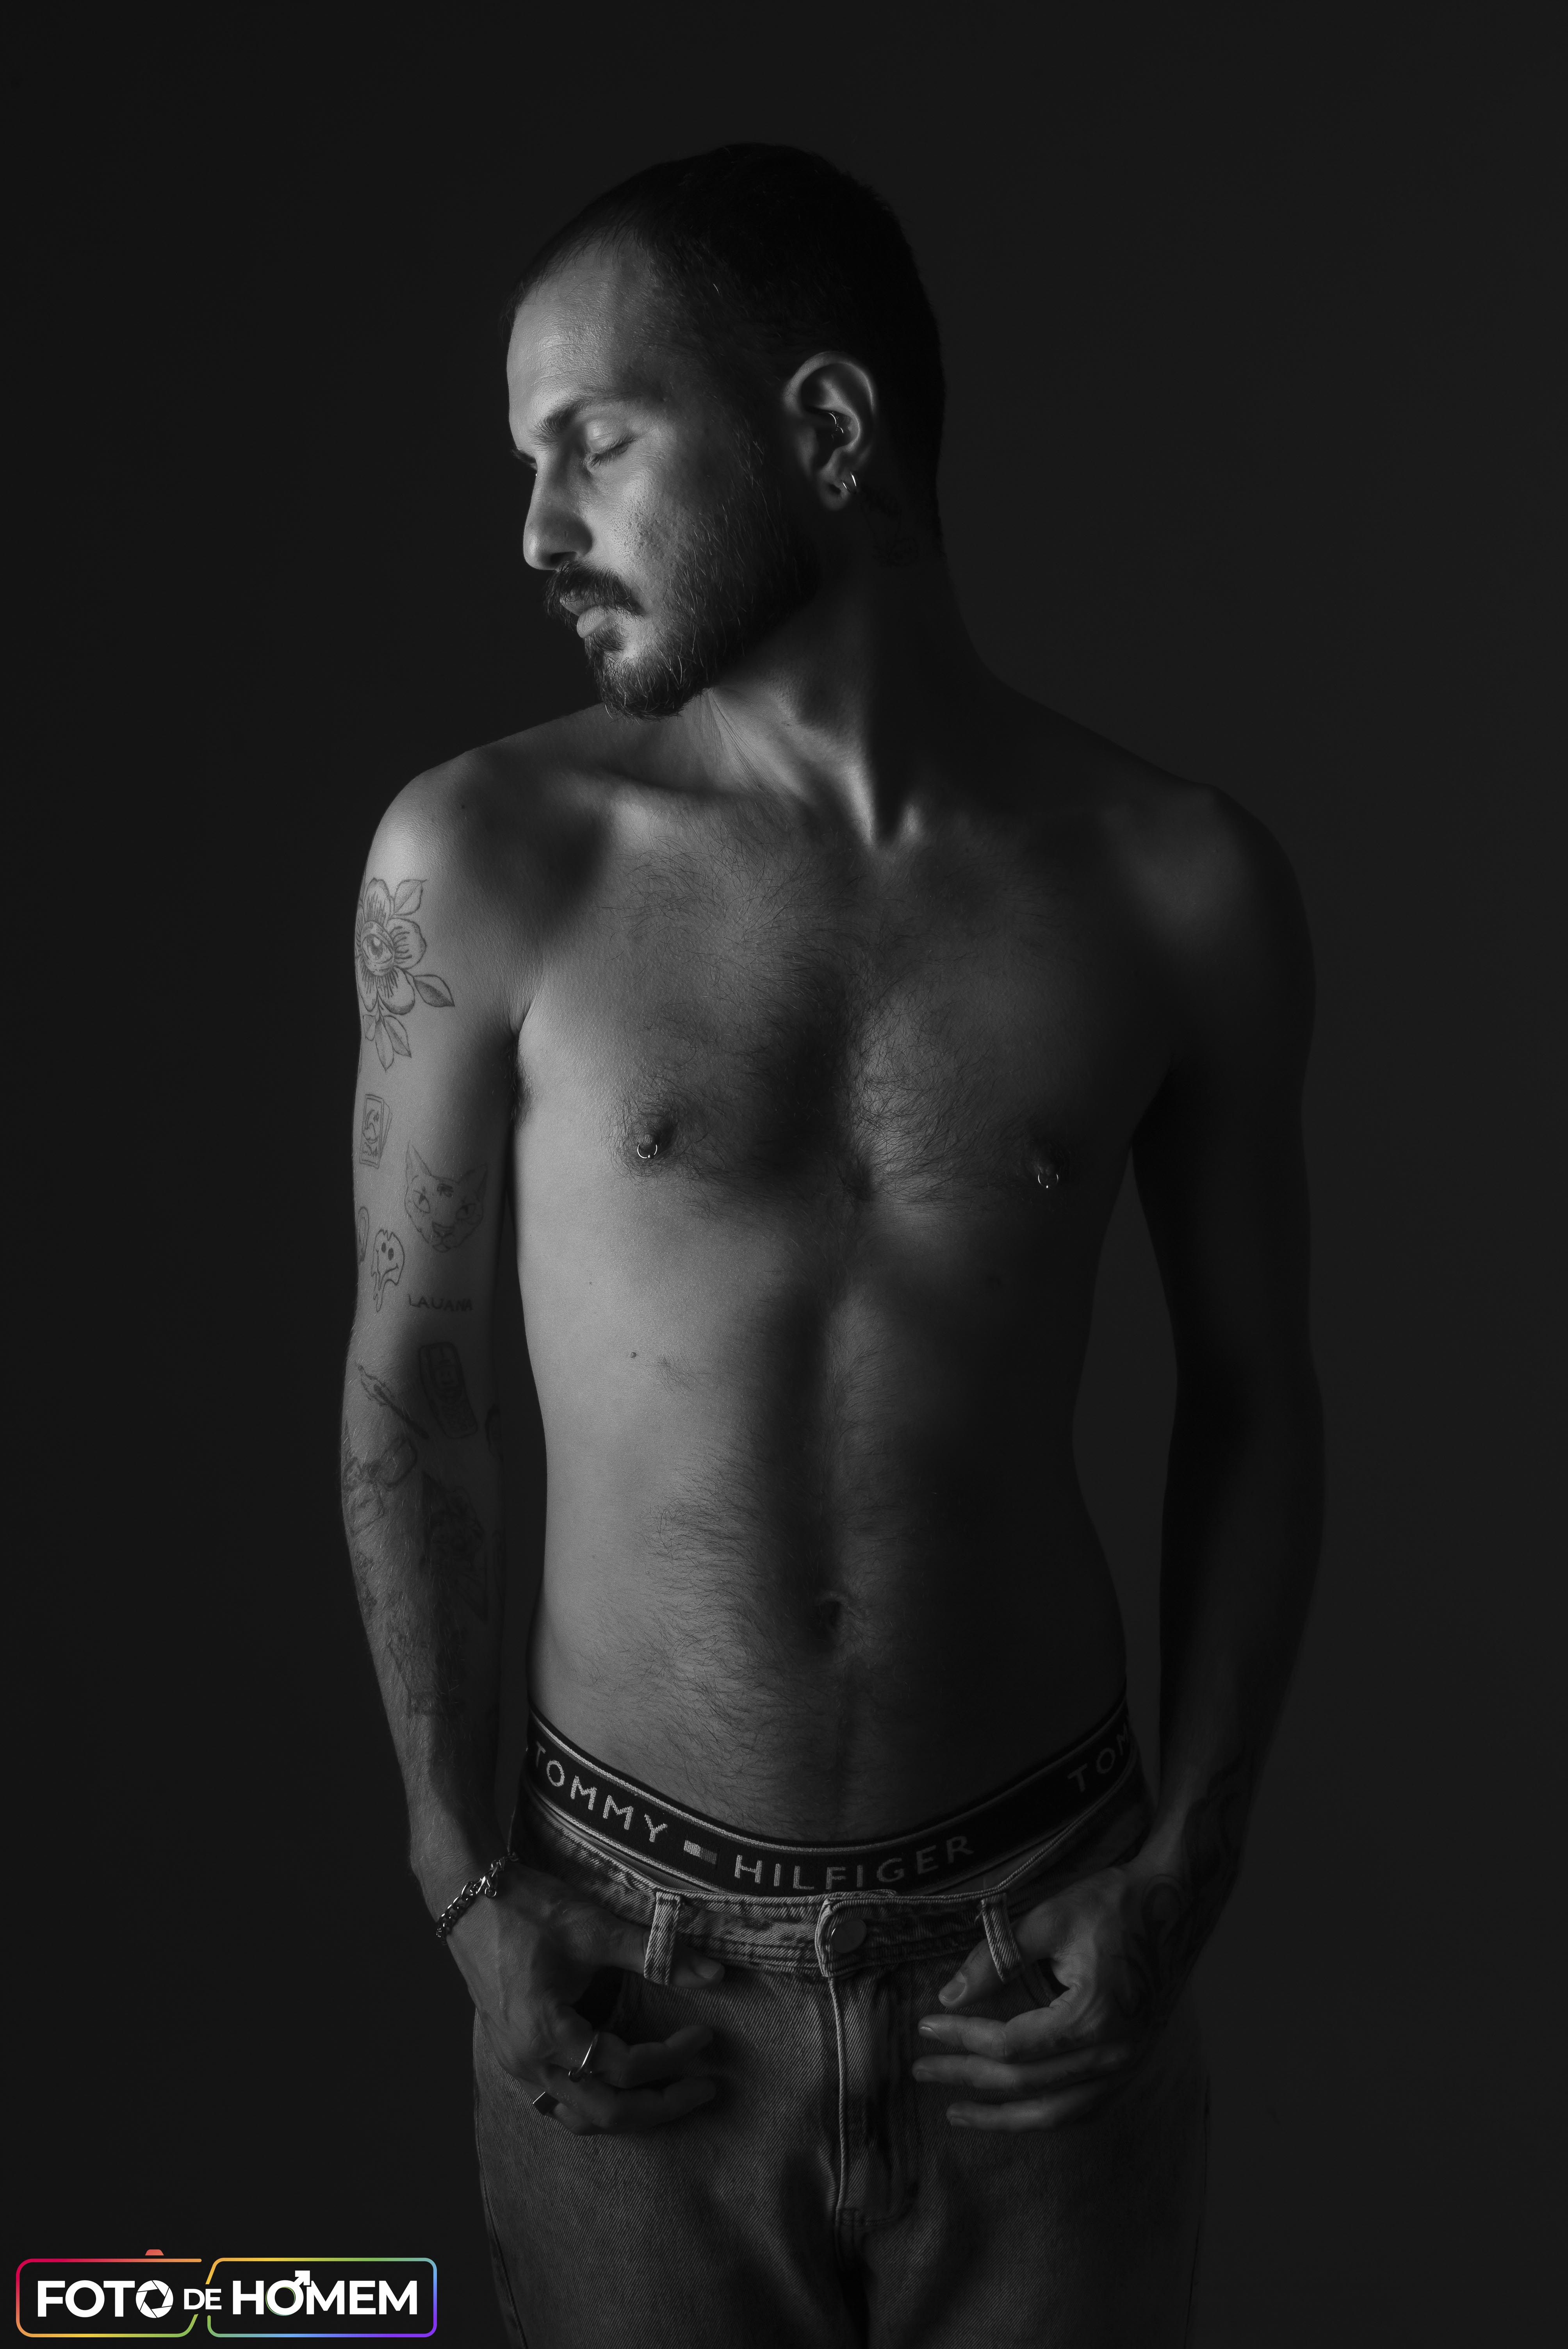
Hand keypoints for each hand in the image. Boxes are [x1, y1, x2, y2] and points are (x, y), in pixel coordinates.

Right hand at [446, 1861, 722, 2134]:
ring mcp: (517, 2063)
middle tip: (705, 2088)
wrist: (466, 1897)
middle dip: (660, 2106)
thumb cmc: (526, 1908)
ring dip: (628, 2112)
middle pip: (605, 2111)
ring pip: (579, 2115)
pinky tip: (621, 2087)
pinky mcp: (515, 2053)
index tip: (706, 2036)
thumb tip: (714, 1972)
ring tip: (670, 2097)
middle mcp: (529, 2061)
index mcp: (547, 2033)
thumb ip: (654, 1954)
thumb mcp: (592, 1929)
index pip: (624, 2067)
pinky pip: (560, 2099)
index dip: (673, 2056)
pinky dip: (596, 2100)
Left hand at [912, 1857, 1190, 2130]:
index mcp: (1094, 2016)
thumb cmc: (1111, 1903)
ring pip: (1058, 2113)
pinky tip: (1015, 2112)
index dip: (962, 2038)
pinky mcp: (1134, 2063)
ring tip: (957, 2113)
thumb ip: (995, 1958)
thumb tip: (948, 1996)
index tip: (925, 2026)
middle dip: (968, 2077)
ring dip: (1004, 2118)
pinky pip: (1085, 2107)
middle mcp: (1115, 2052)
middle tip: (921, 2069)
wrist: (1174, 1901)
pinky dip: (1045, 2115)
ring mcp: (1129, 2064)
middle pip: (1026, 2082)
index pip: (1011, 2044)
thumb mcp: (1048, 1919)